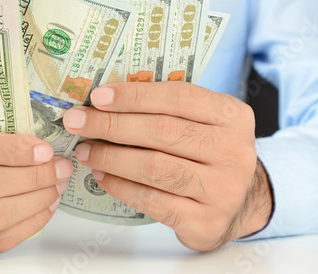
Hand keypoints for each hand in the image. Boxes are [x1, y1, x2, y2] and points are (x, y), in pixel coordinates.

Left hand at [63, 81, 272, 250]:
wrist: (240, 202)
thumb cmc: (207, 153)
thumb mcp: (202, 122)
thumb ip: (166, 109)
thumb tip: (106, 101)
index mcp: (232, 116)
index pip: (178, 97)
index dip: (134, 96)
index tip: (97, 96)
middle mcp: (233, 151)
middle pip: (163, 131)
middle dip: (112, 125)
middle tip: (77, 122)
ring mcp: (223, 189)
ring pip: (155, 167)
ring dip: (111, 157)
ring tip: (85, 151)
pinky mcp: (206, 221)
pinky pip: (152, 201)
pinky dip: (120, 186)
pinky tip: (102, 176)